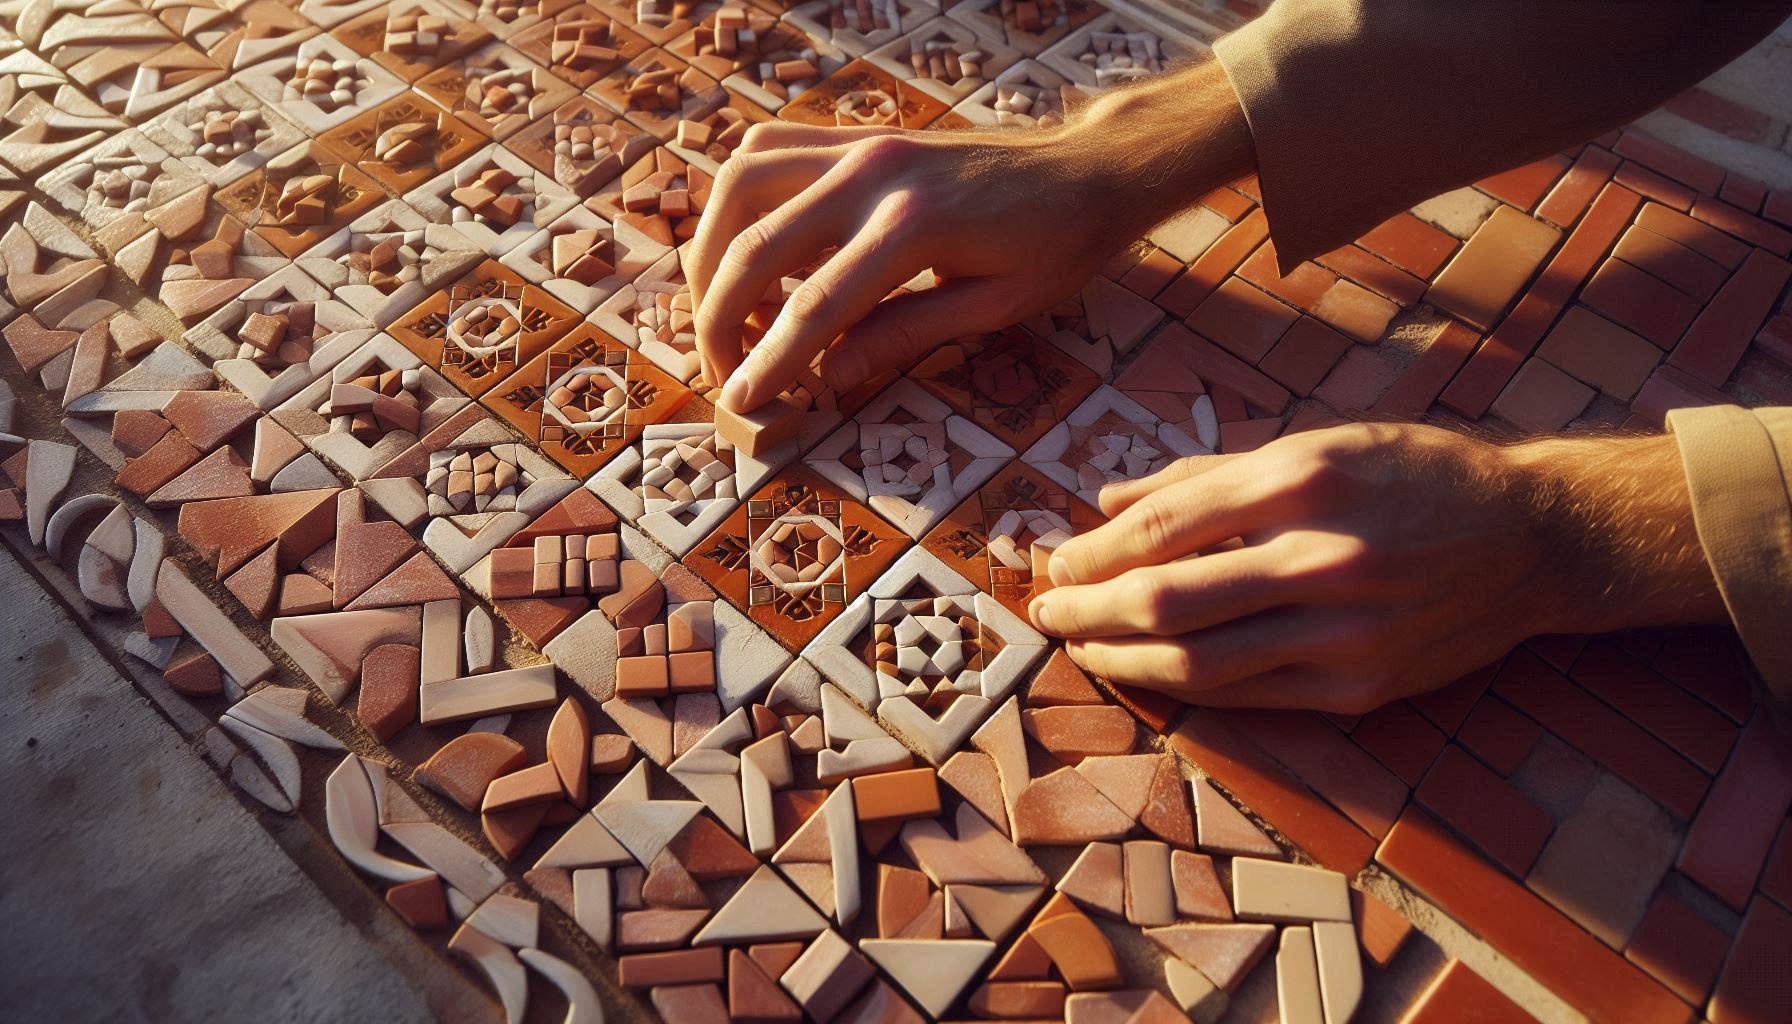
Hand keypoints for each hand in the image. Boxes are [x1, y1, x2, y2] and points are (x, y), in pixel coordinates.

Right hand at [687, 62, 1254, 412]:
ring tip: (723, 310)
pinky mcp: (858, 137)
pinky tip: (746, 246)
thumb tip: (828, 376)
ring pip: (742, 183)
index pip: (815, 306)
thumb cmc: (1056, 245)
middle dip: (720, 315)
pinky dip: (740, 198)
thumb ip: (905, 336)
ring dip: (713, 249)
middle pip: (756, 244)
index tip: (739, 402)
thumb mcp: (996, 307)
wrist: (1089, 168)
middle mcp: (875, 176)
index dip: (768, 361)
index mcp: (915, 228)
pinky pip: (769, 150)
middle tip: (723, 370)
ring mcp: (861, 146)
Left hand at [1028, 423, 1724, 712]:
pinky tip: (1151, 673)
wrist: (1533, 537)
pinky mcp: (1363, 687)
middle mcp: (1323, 555)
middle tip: (1048, 612)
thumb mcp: (1317, 442)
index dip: (1094, 551)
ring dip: (1124, 660)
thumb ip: (1206, 475)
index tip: (1058, 560)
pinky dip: (1189, 689)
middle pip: (1167, 600)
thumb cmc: (1414, 475)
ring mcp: (1346, 631)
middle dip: (1088, 611)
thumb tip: (1107, 500)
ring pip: (1201, 663)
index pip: (1164, 527)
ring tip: (1085, 649)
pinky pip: (1252, 697)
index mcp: (1304, 479)